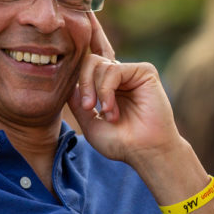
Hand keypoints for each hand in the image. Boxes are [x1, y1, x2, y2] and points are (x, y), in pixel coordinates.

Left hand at [67, 55, 182, 164]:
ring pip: (100, 65)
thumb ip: (76, 103)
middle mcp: (120, 77)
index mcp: (108, 87)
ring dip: (98, 93)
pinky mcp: (145, 72)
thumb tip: (68, 85)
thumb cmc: (122, 143)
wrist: (145, 151)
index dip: (79, 80)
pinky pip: (114, 69)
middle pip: (90, 61)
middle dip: (84, 83)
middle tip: (87, 107)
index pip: (87, 68)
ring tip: (110, 116)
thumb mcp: (90, 124)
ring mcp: (132, 73)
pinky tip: (111, 108)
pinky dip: (106, 89)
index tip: (84, 106)